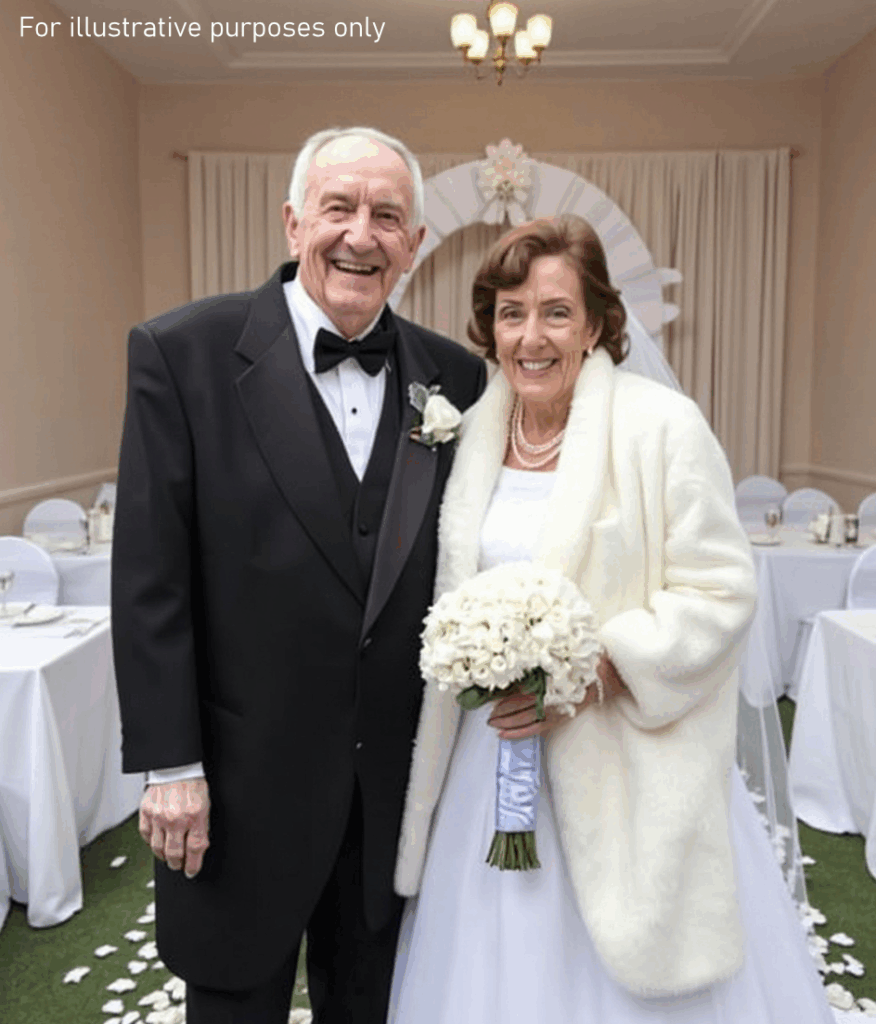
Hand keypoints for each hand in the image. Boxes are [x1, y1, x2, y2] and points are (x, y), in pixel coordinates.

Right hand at [139, 778, 209, 878]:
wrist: (176, 766)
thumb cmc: (193, 783)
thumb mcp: (206, 805)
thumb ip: (201, 827)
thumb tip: (198, 848)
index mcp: (195, 816)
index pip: (195, 850)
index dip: (193, 865)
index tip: (191, 871)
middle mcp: (176, 819)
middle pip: (175, 854)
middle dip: (178, 864)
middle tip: (179, 866)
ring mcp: (158, 816)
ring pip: (158, 849)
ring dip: (164, 856)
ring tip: (168, 857)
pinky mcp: (146, 812)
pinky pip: (145, 835)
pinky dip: (150, 842)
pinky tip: (156, 842)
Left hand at [487, 655, 626, 739]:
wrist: (608, 673)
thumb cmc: (583, 661)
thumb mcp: (560, 656)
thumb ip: (539, 665)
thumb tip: (515, 669)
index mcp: (553, 682)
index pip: (525, 694)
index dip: (507, 700)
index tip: (490, 702)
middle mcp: (555, 698)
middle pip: (523, 709)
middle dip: (503, 714)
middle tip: (487, 716)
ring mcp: (558, 710)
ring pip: (529, 721)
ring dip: (509, 724)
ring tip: (493, 725)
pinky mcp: (561, 717)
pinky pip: (538, 728)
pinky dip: (521, 732)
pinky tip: (507, 734)